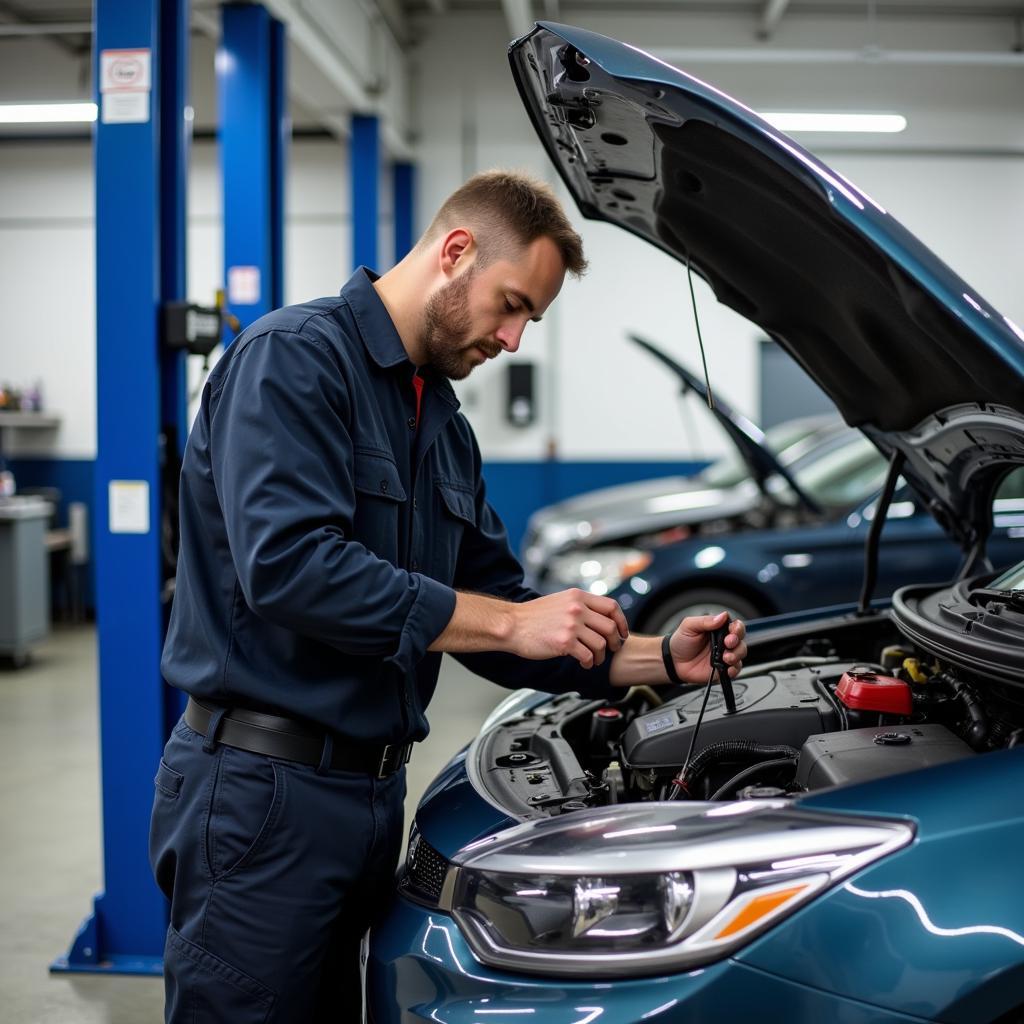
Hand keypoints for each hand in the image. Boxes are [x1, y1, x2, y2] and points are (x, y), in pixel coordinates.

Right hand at [511, 589, 628, 668]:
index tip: (622, 632)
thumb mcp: (559, 601)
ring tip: (595, 660)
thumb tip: (598, 617)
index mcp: (577, 597)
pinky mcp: (564, 643)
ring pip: (601, 643)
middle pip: (610, 626)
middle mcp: (577, 609)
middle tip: (612, 649)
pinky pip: (588, 656)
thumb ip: (579, 606)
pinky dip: (589, 663)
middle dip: (616, 641)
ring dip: (602, 656)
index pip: (611, 607)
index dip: (622, 621)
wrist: (511, 625)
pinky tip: (584, 664)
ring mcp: (571, 626)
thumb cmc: (532, 616)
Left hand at [668, 611, 746, 682]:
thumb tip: (723, 616)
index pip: (735, 626)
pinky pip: (735, 670)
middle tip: (728, 643)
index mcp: (718, 629)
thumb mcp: (689, 626)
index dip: (737, 628)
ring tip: (726, 658)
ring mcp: (724, 656)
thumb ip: (705, 621)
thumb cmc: (681, 642)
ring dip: (736, 655)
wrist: (673, 661)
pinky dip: (734, 669)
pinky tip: (728, 669)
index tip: (732, 631)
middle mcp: (724, 642)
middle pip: (740, 640)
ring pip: (740, 655)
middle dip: (737, 642)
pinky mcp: (723, 669)